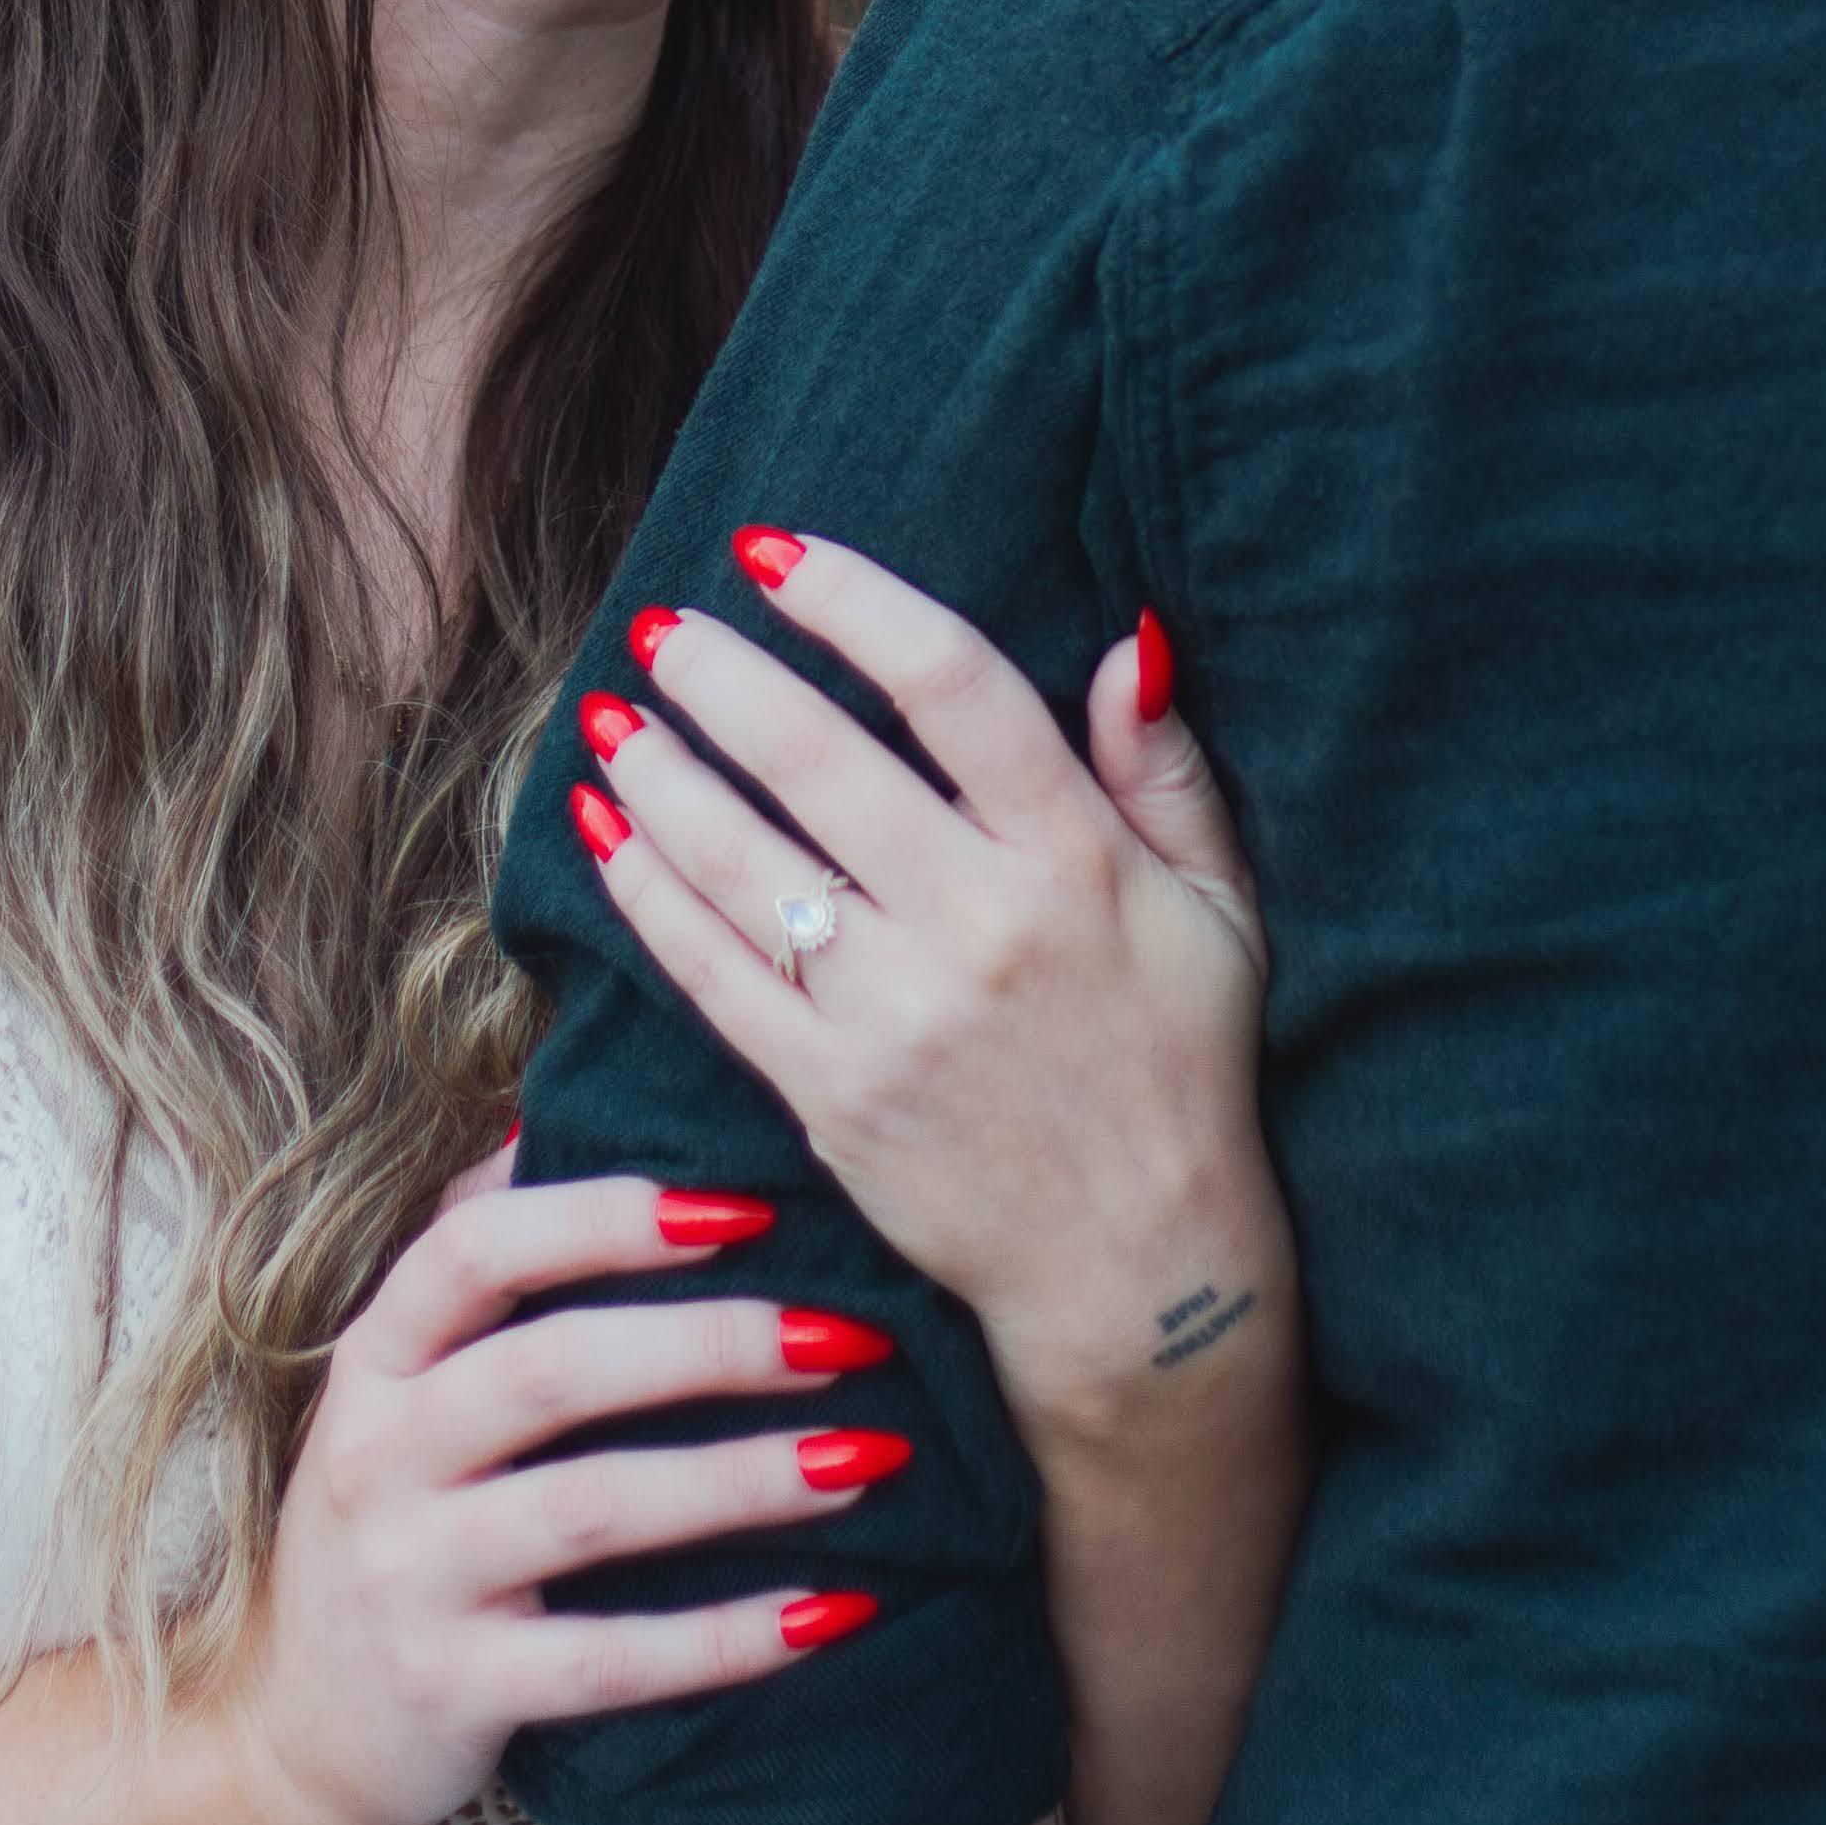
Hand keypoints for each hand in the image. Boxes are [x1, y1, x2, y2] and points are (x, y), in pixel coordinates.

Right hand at [207, 1154, 907, 1824]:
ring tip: (865, 1456)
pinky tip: (827, 1610)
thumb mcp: (396, 1383)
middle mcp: (380, 1455)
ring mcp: (409, 1577)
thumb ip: (466, 1258)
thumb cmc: (388, 1514)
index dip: (604, 1218)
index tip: (742, 1206)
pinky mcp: (452, 1690)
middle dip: (712, 1343)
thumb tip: (546, 1118)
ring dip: (743, 1479)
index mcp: (378, 1358)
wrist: (291, 1729)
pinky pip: (609, 1661)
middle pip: (553, 1370)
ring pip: (593, 1509)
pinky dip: (727, 1638)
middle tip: (847, 1332)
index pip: (474, 1251)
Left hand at [570, 537, 1287, 1442]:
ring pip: (742, 861)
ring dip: (661, 774)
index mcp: (1069, 859)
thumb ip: (1162, 768)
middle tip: (665, 622)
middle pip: (817, 759)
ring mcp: (891, 1016)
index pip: (950, 684)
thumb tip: (1127, 635)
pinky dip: (647, 895)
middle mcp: (974, 925)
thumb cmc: (1184, 1065)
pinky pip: (712, 975)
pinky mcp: (830, 1097)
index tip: (777, 551)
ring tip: (612, 711)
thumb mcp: (1218, 907)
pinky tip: (607, 832)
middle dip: (721, 677)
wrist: (1142, 1273)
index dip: (853, 602)